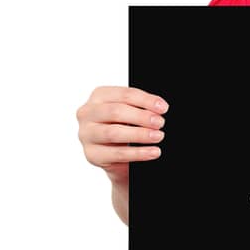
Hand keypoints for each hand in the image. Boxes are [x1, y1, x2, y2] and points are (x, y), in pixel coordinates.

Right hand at [77, 85, 166, 222]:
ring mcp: (86, 134)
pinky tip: (153, 152)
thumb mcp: (131, 113)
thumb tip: (160, 109)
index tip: (163, 108)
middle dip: (142, 117)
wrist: (117, 154)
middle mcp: (88, 114)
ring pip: (114, 133)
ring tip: (158, 136)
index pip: (124, 95)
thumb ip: (141, 107)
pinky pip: (117, 153)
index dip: (145, 101)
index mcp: (99, 96)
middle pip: (116, 112)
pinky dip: (138, 153)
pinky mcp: (92, 154)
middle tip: (160, 123)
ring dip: (140, 134)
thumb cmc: (124, 126)